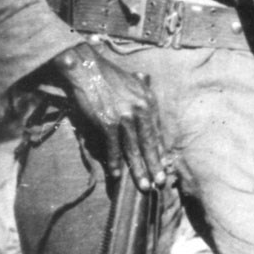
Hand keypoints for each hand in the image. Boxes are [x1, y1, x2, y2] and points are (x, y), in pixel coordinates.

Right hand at [54, 42, 171, 191]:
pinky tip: (117, 174)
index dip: (161, 150)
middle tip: (160, 183)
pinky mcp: (107, 122)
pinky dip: (115, 162)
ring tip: (144, 185)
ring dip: (138, 170)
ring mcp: (124, 117)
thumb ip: (144, 100)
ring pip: (134, 149)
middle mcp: (140, 110)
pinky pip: (113, 147)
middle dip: (155, 165)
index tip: (165, 165)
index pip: (157, 132)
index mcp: (148, 101)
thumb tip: (149, 113)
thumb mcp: (134, 83)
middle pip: (149, 143)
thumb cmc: (109, 76)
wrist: (87, 68)